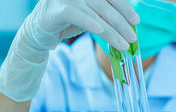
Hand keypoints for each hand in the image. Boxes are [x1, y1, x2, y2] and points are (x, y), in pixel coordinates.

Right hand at [0, 0, 138, 101]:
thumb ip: (105, 11)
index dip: (124, 7)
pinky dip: (91, 23)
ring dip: (111, 30)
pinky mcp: (53, 10)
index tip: (136, 21)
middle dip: (121, 21)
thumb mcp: (89, 13)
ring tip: (123, 44)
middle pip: (104, 3)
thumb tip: (130, 21)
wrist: (38, 34)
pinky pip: (76, 15)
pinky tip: (102, 32)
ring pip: (94, 11)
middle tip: (132, 36)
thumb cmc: (67, 21)